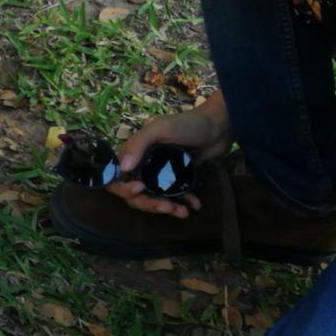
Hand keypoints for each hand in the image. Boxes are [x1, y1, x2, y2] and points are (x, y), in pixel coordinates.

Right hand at [108, 98, 233, 219]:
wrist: (218, 127)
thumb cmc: (187, 124)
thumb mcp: (160, 128)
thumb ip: (139, 144)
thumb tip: (122, 168)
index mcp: (134, 152)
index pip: (117, 176)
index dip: (123, 188)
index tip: (140, 188)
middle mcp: (143, 164)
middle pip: (136, 193)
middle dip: (149, 203)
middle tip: (166, 206)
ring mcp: (160, 173)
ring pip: (154, 197)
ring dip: (166, 207)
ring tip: (182, 212)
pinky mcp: (177, 178)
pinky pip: (174, 195)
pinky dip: (183, 202)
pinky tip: (195, 205)